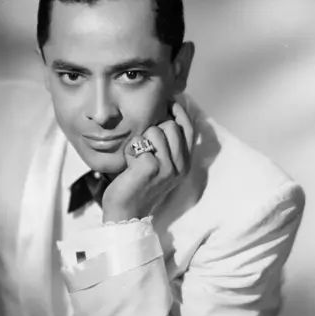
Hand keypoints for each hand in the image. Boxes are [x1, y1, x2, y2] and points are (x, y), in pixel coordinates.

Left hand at [102, 102, 194, 221]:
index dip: (179, 112)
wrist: (126, 213)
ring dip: (140, 141)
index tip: (169, 102)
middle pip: (171, 126)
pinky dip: (129, 152)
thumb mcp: (160, 166)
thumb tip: (168, 114)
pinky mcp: (150, 168)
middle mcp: (179, 166)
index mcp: (184, 164)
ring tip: (136, 159)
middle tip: (144, 148)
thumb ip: (168, 145)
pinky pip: (138, 143)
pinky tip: (129, 166)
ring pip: (154, 131)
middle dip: (153, 130)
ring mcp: (166, 168)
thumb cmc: (138, 186)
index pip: (188, 129)